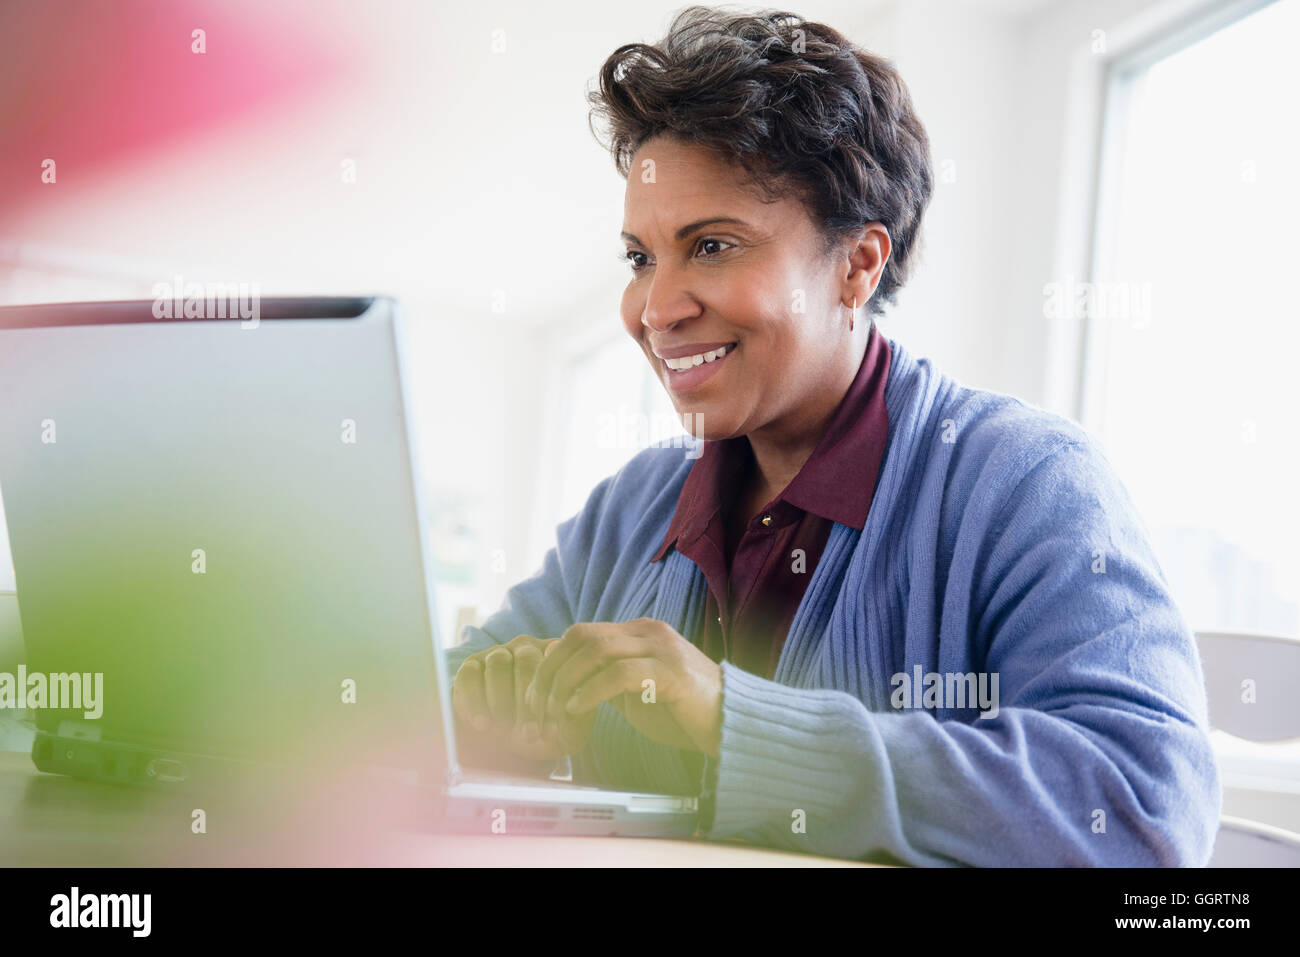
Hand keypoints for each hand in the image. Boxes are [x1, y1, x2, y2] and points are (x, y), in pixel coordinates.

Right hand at [451, 635, 596, 767]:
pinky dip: (475, 701)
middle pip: (526, 662)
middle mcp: (526, 648)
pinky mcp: (471, 666)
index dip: (552, 700)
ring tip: (504, 731)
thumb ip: (579, 717)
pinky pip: (470, 675)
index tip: (550, 732)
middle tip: (529, 735)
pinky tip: (483, 724)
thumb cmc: (542, 735)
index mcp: (556, 658)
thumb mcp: (567, 732)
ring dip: (501, 701)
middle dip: (527, 703)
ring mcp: (497, 654)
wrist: (506, 746)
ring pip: (498, 664)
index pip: (557, 666)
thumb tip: (577, 698)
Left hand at [524, 617, 721, 757]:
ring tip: (555, 708)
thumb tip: (564, 680)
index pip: (582, 633)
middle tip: (537, 703)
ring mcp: (662, 648)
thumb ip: (606, 678)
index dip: (553, 660)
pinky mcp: (672, 672)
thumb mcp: (635, 690)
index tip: (535, 692)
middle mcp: (649, 632)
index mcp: (639, 632)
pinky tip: (577, 709)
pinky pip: (619, 674)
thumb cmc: (681, 711)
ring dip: (567, 681)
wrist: (729, 724)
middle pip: (583, 636)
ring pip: (597, 650)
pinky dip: (590, 691)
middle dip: (553, 670)